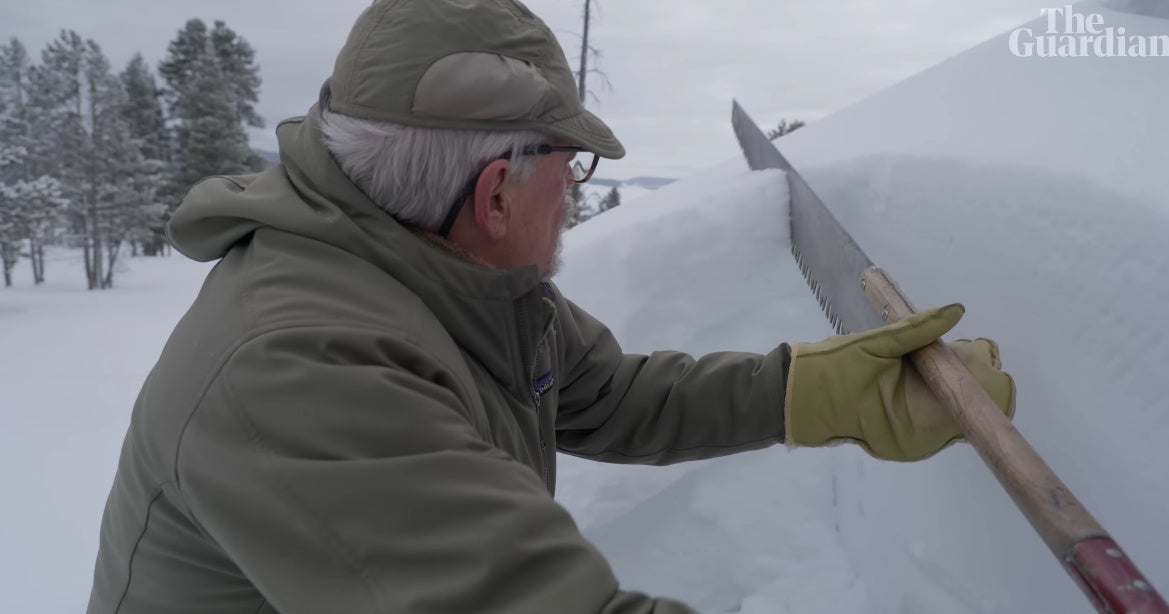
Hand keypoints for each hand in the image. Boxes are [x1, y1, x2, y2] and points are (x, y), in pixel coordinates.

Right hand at [784, 304, 1014, 461]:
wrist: (793, 398)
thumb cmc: (831, 372)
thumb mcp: (875, 344)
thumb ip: (919, 329)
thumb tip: (956, 310)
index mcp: (919, 422)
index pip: (974, 405)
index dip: (980, 376)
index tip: (969, 350)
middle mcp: (922, 442)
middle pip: (968, 410)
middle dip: (964, 378)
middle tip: (947, 351)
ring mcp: (913, 445)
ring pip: (954, 414)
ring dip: (950, 387)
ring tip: (931, 362)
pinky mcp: (903, 440)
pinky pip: (935, 418)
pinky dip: (934, 396)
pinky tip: (921, 377)